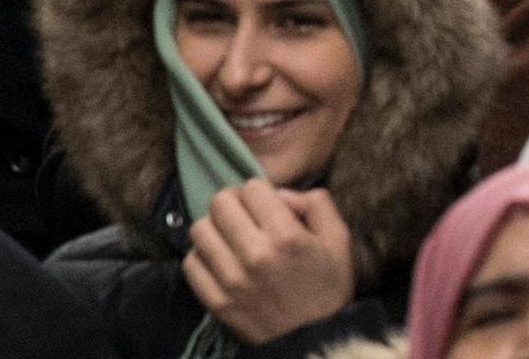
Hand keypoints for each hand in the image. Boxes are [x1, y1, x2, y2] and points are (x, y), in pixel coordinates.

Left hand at [183, 183, 356, 344]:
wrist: (315, 340)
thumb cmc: (328, 287)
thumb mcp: (338, 239)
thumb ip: (316, 203)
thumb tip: (279, 194)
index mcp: (286, 236)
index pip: (251, 187)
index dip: (260, 192)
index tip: (266, 206)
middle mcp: (255, 255)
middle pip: (220, 203)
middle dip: (233, 203)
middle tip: (244, 216)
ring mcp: (231, 281)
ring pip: (199, 229)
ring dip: (214, 228)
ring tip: (230, 238)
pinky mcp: (216, 302)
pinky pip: (190, 264)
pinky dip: (202, 257)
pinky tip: (220, 261)